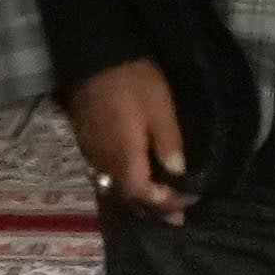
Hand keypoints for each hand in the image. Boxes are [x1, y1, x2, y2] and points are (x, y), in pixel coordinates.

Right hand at [64, 59, 193, 217]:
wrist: (93, 57)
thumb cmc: (133, 82)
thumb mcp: (160, 109)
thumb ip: (169, 143)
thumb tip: (178, 173)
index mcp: (124, 159)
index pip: (145, 195)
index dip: (166, 202)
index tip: (187, 202)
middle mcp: (104, 164)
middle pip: (128, 196)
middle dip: (153, 207)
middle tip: (175, 217)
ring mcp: (92, 153)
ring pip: (115, 186)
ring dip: (139, 196)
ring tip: (159, 202)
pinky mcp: (86, 142)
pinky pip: (106, 172)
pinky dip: (125, 180)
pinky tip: (136, 175)